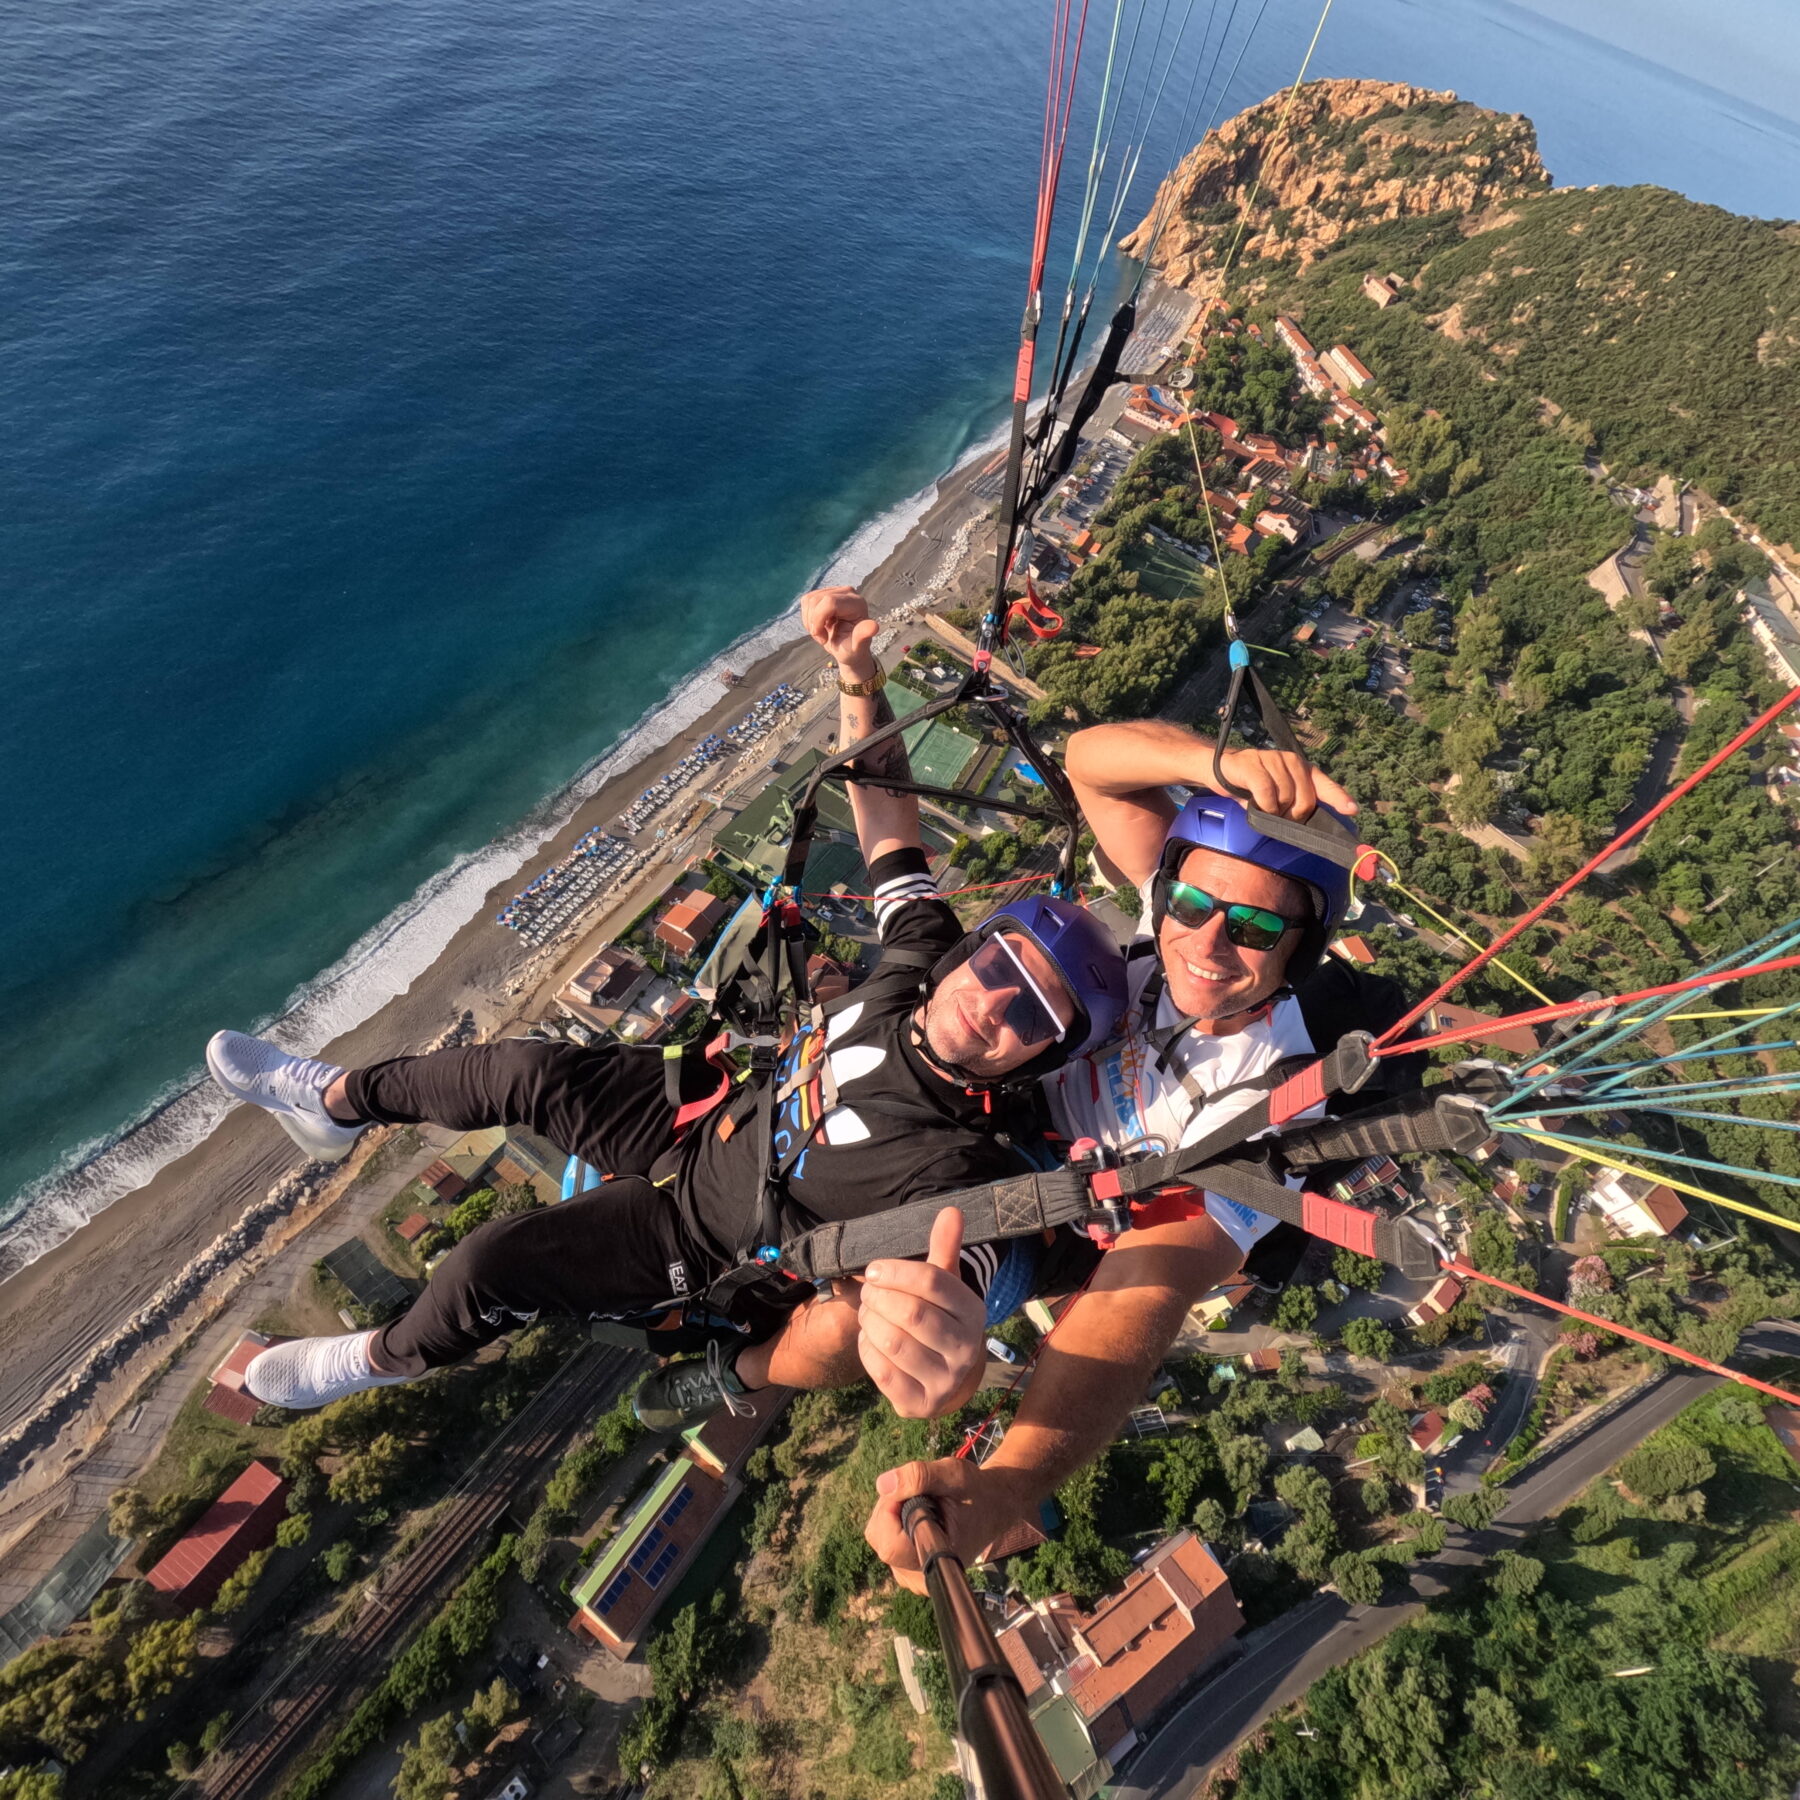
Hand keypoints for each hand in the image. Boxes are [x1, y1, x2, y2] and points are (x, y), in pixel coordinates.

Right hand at [800, 584, 878, 673]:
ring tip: (821, 633)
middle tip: (822, 639)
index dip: (819, 620)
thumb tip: (873, 627)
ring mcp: (835, 591)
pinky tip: (818, 625)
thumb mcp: (857, 647)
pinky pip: (806, 601)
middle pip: (816, 600)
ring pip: (809, 600)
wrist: (847, 649)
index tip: (823, 639)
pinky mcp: (824, 593)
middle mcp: (848, 592)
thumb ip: (863, 636)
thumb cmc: (853, 650)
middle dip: (814, 623)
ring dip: (810, 622)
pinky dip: (807, 617)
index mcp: (857, 603)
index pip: (829, 602)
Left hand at [856, 1209, 987, 1419]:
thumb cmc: (940, 1318)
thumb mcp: (945, 1284)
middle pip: (910, 1314)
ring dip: (869, 1322)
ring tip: (867, 1312)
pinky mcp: (921, 1404)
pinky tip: (868, 1338)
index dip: (896, 1272)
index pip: (933, 1282)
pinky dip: (867, 1350)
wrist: (946, 1378)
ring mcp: (945, 1381)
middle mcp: (966, 1349)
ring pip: (893, 1343)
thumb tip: (951, 1209)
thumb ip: (944, 1248)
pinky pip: (882, 1373)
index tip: (874, 1269)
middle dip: (878, 1298)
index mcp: (973, 1312)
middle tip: (867, 1291)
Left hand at [864, 1454, 1034, 1593]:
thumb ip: (919, 1476)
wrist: (993, 1505)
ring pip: (879, 1536)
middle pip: (879, 1537)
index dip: (891, 1510)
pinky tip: (917, 1512)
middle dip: (891, 1505)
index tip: (912, 1489)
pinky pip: (884, 1539)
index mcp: (936, 1559)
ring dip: (892, 1511)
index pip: (890, 1545)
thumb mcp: (953, 1474)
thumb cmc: (976, 1491)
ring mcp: (911, 1575)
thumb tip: (882, 1485)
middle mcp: (921, 1576)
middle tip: (921, 1491)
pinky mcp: (906, 1569)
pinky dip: (894, 1519)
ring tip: (923, 1501)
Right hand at [1214, 747, 1356, 821]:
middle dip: (1294, 815)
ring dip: (1274, 811)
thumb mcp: (1276, 795)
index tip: (1352, 810)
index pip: (1324, 783)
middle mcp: (1290, 760)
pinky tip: (1254, 804)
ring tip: (1263, 806)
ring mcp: (1272, 759)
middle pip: (1305, 798)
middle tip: (1279, 815)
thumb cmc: (1250, 786)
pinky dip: (1263, 805)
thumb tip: (1309, 826)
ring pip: (1285, 797)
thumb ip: (1293, 804)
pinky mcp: (1253, 764)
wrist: (1220, 769)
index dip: (1339, 797)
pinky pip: (1267, 793)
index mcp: (1301, 768)